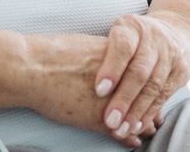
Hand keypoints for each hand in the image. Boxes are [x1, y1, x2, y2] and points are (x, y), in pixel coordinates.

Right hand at [26, 34, 149, 146]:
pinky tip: (132, 142)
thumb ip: (105, 56)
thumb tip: (110, 58)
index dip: (151, 90)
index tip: (154, 96)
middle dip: (151, 110)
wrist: (32, 69)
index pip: (146, 76)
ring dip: (142, 126)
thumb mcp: (86, 47)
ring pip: (137, 117)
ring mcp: (113, 101)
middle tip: (157, 120)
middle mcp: (122, 80)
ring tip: (147, 131)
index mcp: (120, 58)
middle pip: (147, 98)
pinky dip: (128, 138)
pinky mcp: (100, 119)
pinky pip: (122, 132)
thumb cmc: (52, 55)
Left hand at [93, 12, 189, 140]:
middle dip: (124, 98)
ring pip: (154, 86)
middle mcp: (155, 38)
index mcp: (133, 27)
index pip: (123, 47)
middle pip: (140, 71)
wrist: (176, 32)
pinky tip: (137, 125)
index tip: (100, 91)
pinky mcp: (181, 71)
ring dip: (137, 111)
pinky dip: (150, 112)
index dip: (112, 69)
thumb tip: (83, 85)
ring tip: (122, 129)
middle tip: (110, 120)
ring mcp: (171, 54)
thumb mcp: (118, 35)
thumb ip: (103, 54)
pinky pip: (164, 95)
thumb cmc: (134, 40)